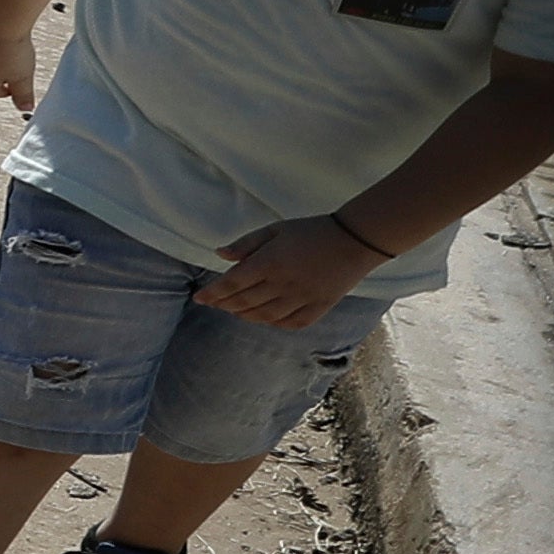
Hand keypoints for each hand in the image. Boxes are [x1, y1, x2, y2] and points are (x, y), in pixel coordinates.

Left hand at [202, 213, 386, 327]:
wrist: (354, 240)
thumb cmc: (311, 231)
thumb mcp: (274, 230)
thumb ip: (246, 244)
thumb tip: (219, 254)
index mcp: (269, 263)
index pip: (232, 283)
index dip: (212, 293)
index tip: (199, 298)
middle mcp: (283, 284)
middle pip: (244, 302)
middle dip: (224, 304)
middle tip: (214, 303)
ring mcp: (302, 298)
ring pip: (264, 316)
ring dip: (244, 315)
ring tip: (234, 310)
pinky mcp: (320, 307)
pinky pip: (291, 323)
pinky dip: (273, 323)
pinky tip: (264, 318)